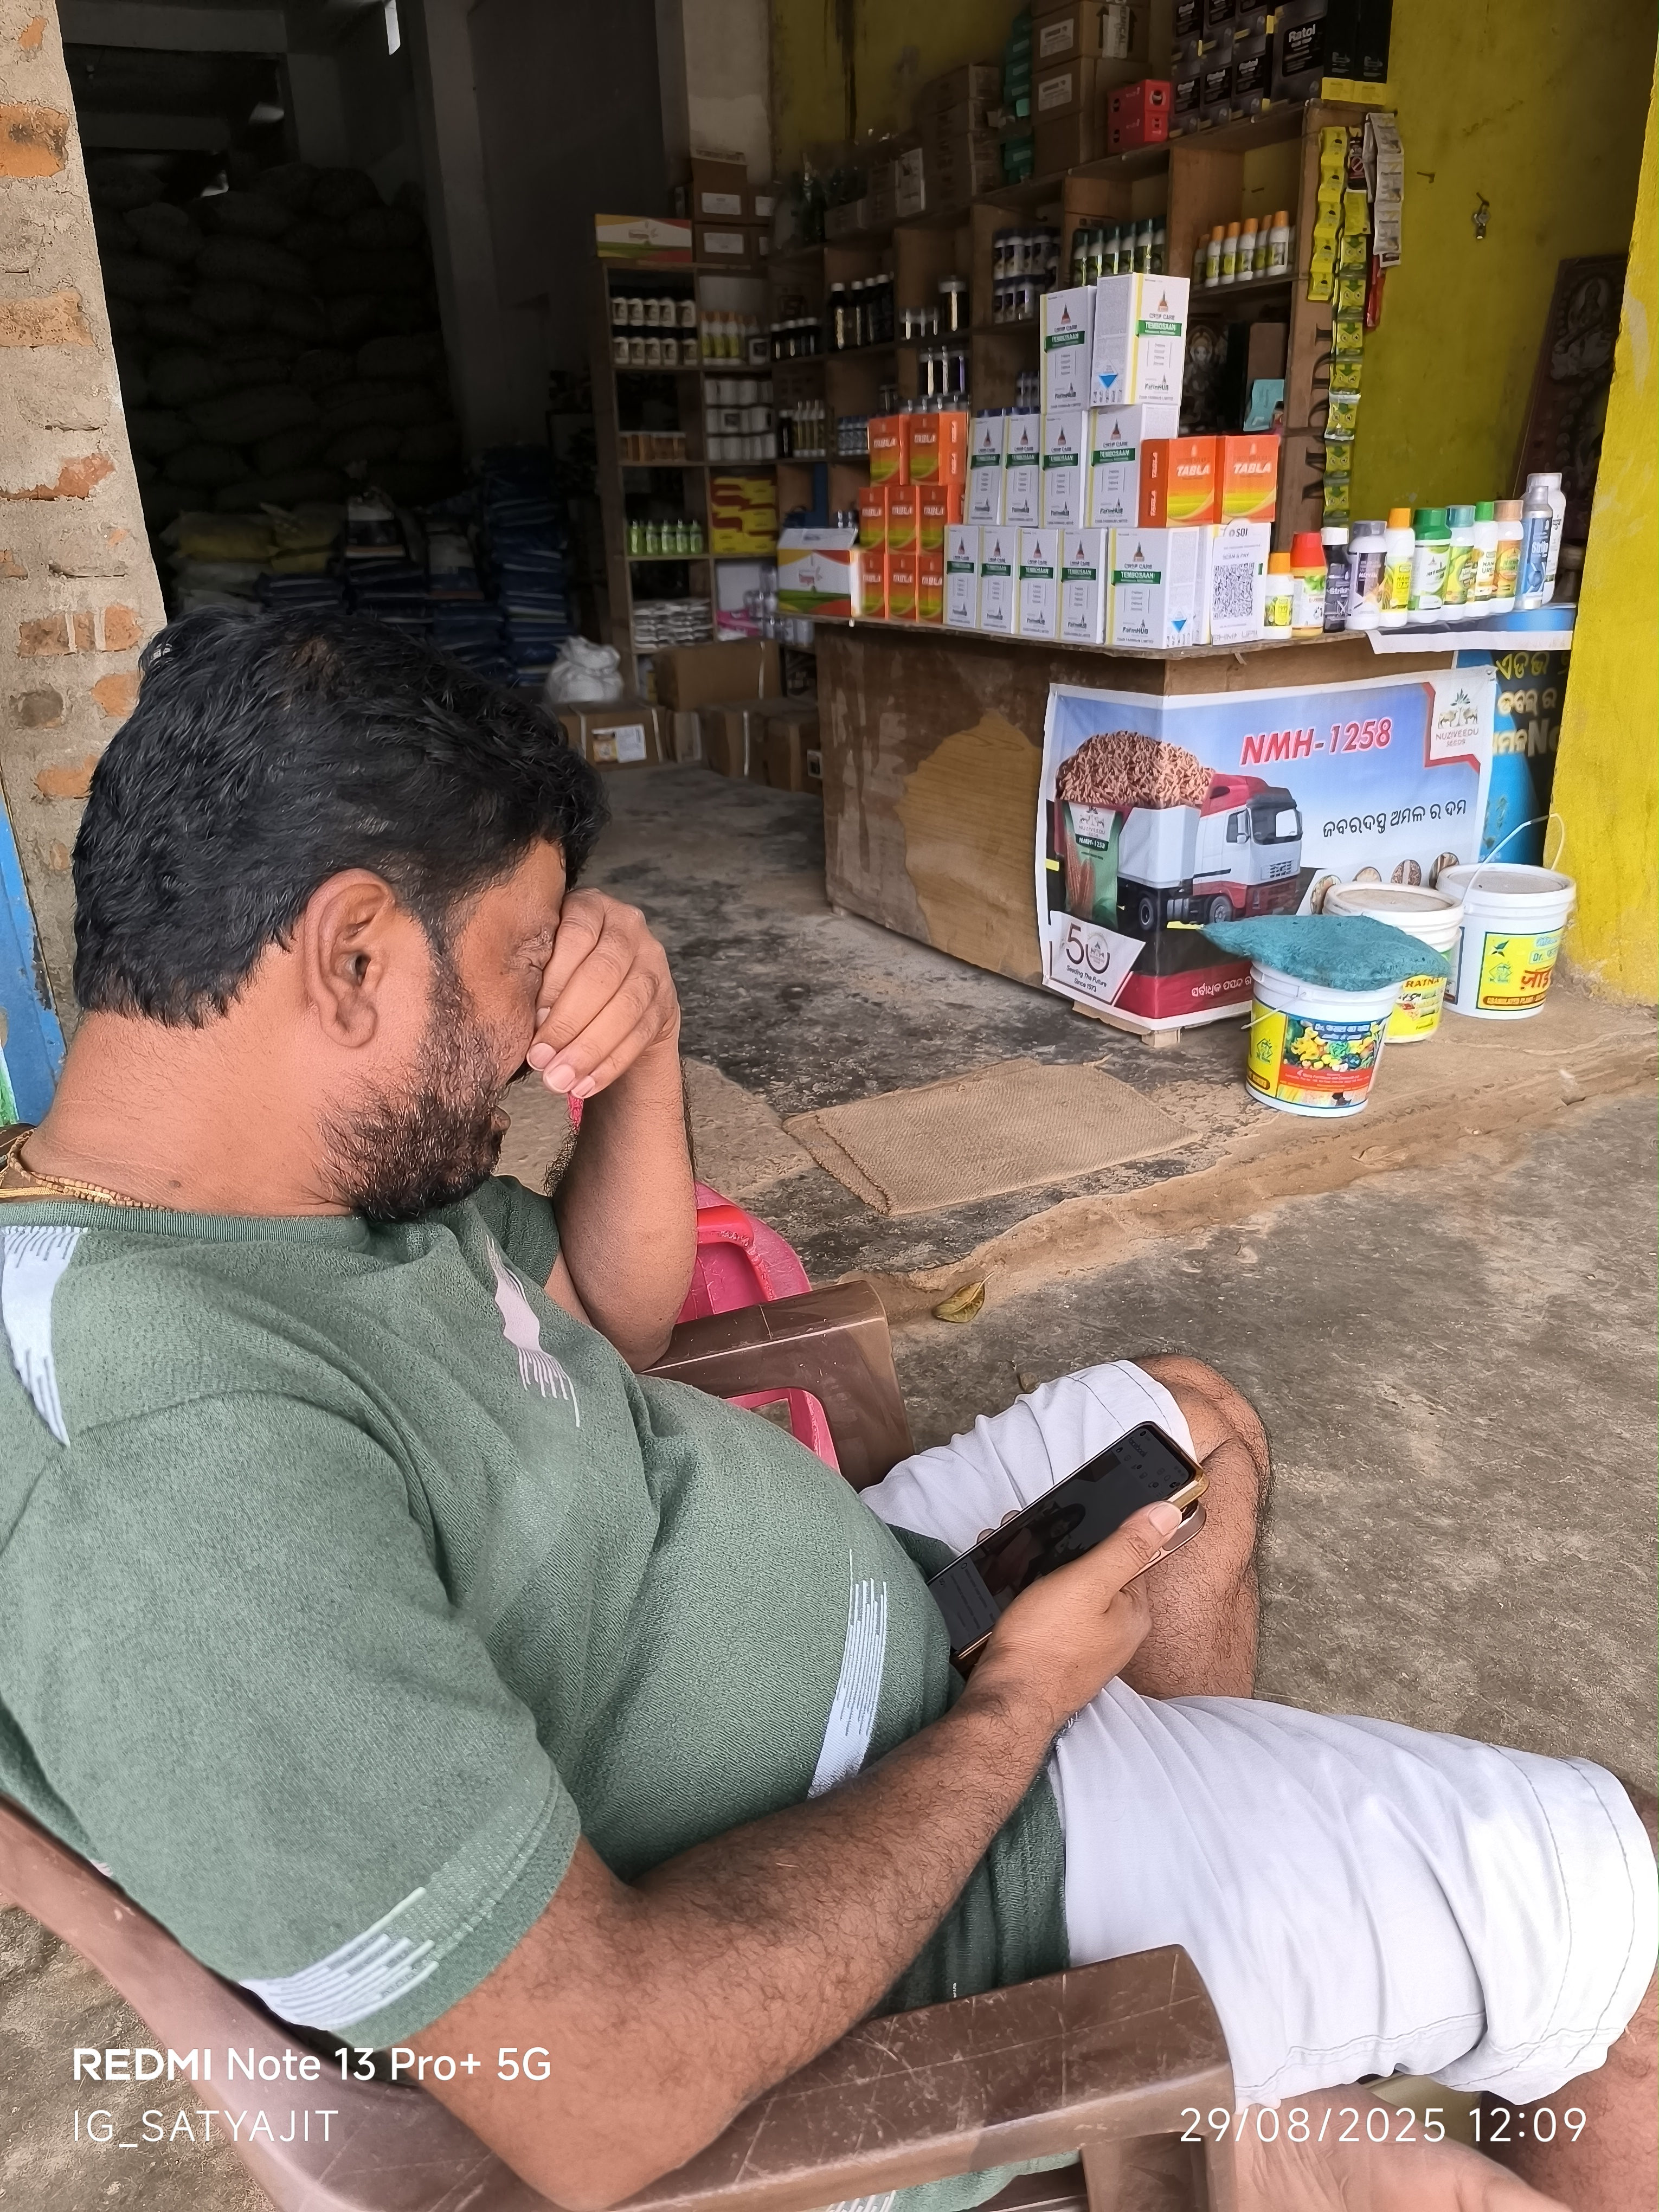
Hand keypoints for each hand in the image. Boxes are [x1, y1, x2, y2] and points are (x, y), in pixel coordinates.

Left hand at [525, 891, 679, 1100]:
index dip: (553, 979)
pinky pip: (641, 1035)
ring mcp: (653, 964)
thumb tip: (506, 1009)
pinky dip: (610, 1064)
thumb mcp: (544, 958)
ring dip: (589, 1049)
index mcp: (592, 906)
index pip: (576, 935)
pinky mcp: (666, 1001)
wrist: (608, 994)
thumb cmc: (560, 975)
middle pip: (603, 975)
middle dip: (568, 1022)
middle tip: (539, 1059)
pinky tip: (584, 1085)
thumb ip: (532, 967)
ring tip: (559, 1080)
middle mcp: (629, 927)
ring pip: (626, 1008)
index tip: (530, 1018)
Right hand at [962, 1501, 1181, 1740]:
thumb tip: (1167, 1512)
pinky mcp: (1061, 1657)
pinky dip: (1035, 1599)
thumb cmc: (1045, 1644)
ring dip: (1044, 1575)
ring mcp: (1089, 1648)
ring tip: (1016, 1565)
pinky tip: (1015, 1596)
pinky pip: (1054, 1615)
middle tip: (1031, 1546)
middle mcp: (1118, 1633)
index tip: (1064, 1525)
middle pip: (1096, 1574)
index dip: (1097, 1534)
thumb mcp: (1088, 1582)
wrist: (1007, 1701)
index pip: (1129, 1556)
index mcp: (1134, 1613)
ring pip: (1070, 1594)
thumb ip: (1127, 1546)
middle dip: (1063, 1555)